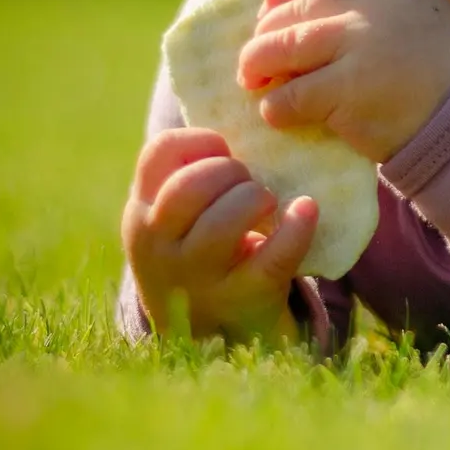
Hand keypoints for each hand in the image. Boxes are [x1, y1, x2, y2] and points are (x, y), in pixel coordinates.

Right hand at [123, 127, 316, 341]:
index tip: (223, 152)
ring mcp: (198, 278)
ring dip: (256, 199)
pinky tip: (307, 210)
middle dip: (231, 172)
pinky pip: (272, 257)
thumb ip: (187, 175)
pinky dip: (296, 229)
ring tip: (267, 203)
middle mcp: (160, 248)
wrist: (211, 333)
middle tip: (249, 182)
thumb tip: (242, 116)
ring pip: (223, 222)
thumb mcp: (174, 219)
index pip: (159, 154)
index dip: (200, 141)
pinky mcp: (242, 299)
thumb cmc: (200, 253)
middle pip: (190, 187)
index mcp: (142, 213)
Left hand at [237, 0, 449, 163]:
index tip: (267, 20)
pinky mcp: (348, 91)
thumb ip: (367, 9)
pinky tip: (279, 115)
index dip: (279, 0)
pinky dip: (276, 107)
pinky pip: (291, 96)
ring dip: (259, 70)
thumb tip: (298, 19)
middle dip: (263, 38)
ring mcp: (357, 48)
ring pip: (281, 50)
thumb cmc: (441, 74)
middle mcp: (368, 8)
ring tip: (259, 88)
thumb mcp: (413, 17)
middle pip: (291, 14)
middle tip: (254, 64)